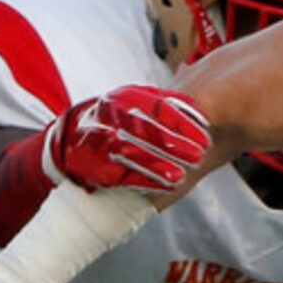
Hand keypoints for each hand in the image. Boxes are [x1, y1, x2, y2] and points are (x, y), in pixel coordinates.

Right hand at [42, 86, 210, 192]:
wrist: (76, 140)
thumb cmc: (118, 122)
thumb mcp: (139, 106)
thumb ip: (166, 106)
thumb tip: (199, 110)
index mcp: (127, 97)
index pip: (157, 106)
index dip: (182, 119)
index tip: (206, 130)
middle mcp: (112, 114)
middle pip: (146, 129)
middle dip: (174, 143)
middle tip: (200, 154)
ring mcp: (101, 138)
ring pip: (132, 152)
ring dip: (159, 165)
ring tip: (181, 174)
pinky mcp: (96, 163)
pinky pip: (121, 172)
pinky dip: (144, 180)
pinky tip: (162, 184)